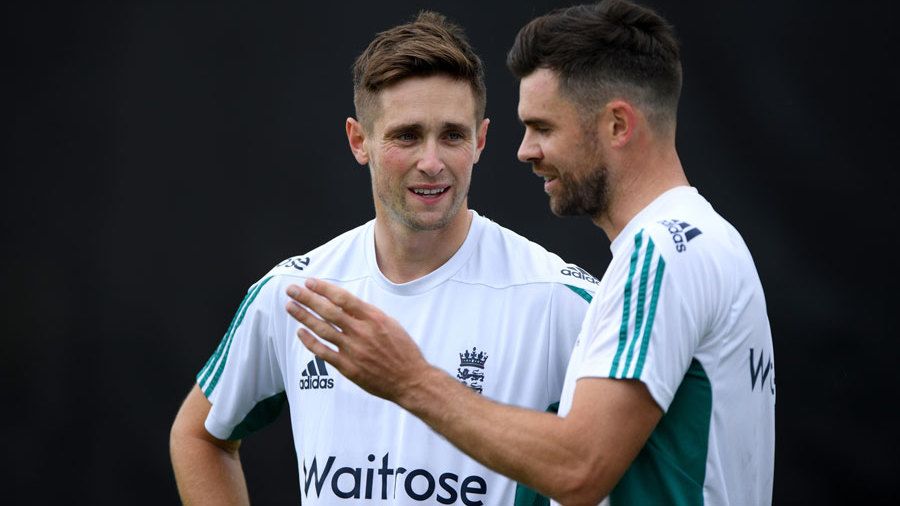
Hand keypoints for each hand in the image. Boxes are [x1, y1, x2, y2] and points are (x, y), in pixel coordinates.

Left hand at [285, 278, 432, 402]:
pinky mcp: (348, 367)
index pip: (343, 298)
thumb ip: (368, 314)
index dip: (324, 289)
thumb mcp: (390, 324)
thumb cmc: (403, 350)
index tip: (310, 282)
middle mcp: (362, 332)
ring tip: (290, 307)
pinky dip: (310, 342)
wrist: (410, 380)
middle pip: (328, 311)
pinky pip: (323, 352)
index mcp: (374, 318)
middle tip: (291, 290)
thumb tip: (346, 303)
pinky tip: (300, 332)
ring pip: (322, 329)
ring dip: (303, 317)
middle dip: (307, 298)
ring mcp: (353, 350)